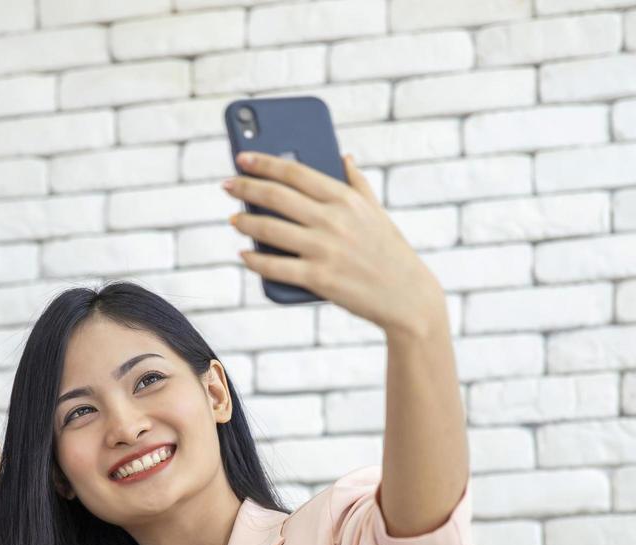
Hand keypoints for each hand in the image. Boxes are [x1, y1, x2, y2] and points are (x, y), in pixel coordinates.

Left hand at [224, 151, 447, 337]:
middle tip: (228, 185)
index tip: (242, 157)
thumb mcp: (377, 212)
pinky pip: (274, 267)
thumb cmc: (389, 251)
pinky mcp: (318, 278)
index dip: (264, 162)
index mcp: (346, 198)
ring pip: (269, 230)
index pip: (295, 172)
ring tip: (234, 219)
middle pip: (276, 196)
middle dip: (245, 188)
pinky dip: (255, 259)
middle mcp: (333, 220)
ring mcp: (324, 249)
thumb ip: (357, 182)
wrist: (407, 297)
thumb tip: (342, 156)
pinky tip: (245, 254)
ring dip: (245, 222)